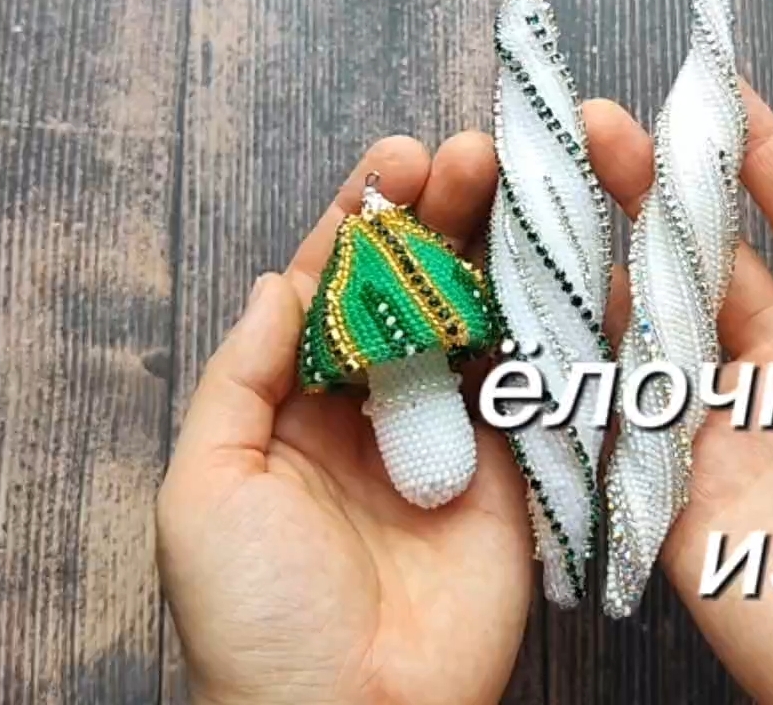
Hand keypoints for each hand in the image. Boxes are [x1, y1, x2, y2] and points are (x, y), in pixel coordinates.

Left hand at [157, 135, 531, 704]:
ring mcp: (450, 440)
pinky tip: (565, 262)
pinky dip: (552, 324)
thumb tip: (276, 283)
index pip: (330, 289)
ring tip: (517, 180)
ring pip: (478, 320)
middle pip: (412, 288)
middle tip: (466, 154)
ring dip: (497, 248)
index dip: (360, 222)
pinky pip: (534, 389)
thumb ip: (241, 378)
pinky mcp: (515, 476)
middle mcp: (374, 411)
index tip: (392, 164)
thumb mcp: (206, 488)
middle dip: (438, 215)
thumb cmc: (255, 618)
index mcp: (293, 408)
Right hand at [582, 88, 772, 704]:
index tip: (719, 89)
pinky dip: (582, 371)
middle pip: (714, 260)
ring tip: (551, 193)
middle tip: (603, 121)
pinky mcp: (682, 503)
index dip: (766, 158)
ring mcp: (733, 437)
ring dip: (609, 261)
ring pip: (657, 327)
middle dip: (658, 188)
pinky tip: (544, 313)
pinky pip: (623, 424)